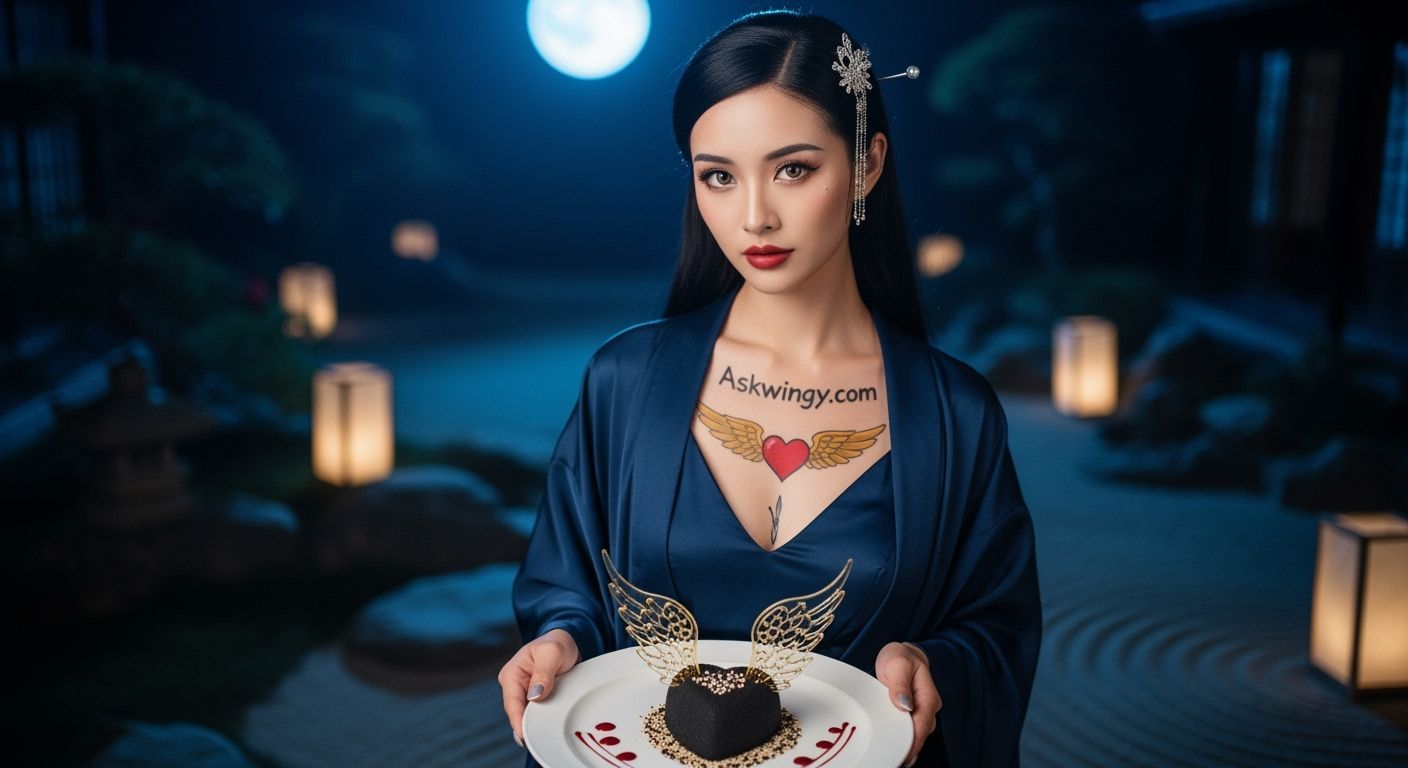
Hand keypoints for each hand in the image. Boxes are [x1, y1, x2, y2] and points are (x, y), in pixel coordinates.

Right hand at [499, 628, 580, 748]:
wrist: (567, 642)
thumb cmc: (558, 644)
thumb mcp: (552, 653)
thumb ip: (543, 673)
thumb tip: (534, 696)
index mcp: (511, 674)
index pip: (512, 703)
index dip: (517, 721)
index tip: (524, 737)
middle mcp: (514, 687)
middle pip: (517, 714)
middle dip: (525, 729)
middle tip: (537, 745)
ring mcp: (524, 695)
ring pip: (527, 717)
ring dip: (535, 727)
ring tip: (543, 742)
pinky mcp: (536, 700)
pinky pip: (537, 715)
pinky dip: (542, 723)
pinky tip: (549, 733)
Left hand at [875, 641, 941, 766]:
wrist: (899, 654)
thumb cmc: (899, 657)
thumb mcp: (898, 664)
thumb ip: (900, 684)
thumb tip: (904, 705)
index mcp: (928, 697)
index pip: (923, 724)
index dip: (914, 741)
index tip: (903, 754)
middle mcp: (927, 708)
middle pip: (920, 734)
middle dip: (909, 749)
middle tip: (894, 760)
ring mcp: (920, 712)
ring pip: (915, 734)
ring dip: (905, 746)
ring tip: (892, 758)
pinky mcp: (911, 715)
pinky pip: (908, 730)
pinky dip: (901, 740)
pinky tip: (892, 749)